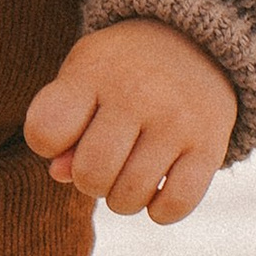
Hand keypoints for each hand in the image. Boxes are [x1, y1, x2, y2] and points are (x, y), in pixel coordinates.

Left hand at [23, 20, 237, 224]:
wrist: (194, 44)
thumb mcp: (81, 80)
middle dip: (88, 180)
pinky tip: (157, 190)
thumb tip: (60, 174)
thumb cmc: (118, 74)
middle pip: (90, 173)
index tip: (65, 133)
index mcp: (93, 72)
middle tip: (101, 163)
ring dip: (121, 199)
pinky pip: (175, 204)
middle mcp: (137, 94)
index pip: (45, 130)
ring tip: (127, 175)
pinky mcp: (210, 146)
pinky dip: (159, 210)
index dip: (46, 143)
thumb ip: (61, 127)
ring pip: (129, 196)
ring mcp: (177, 121)